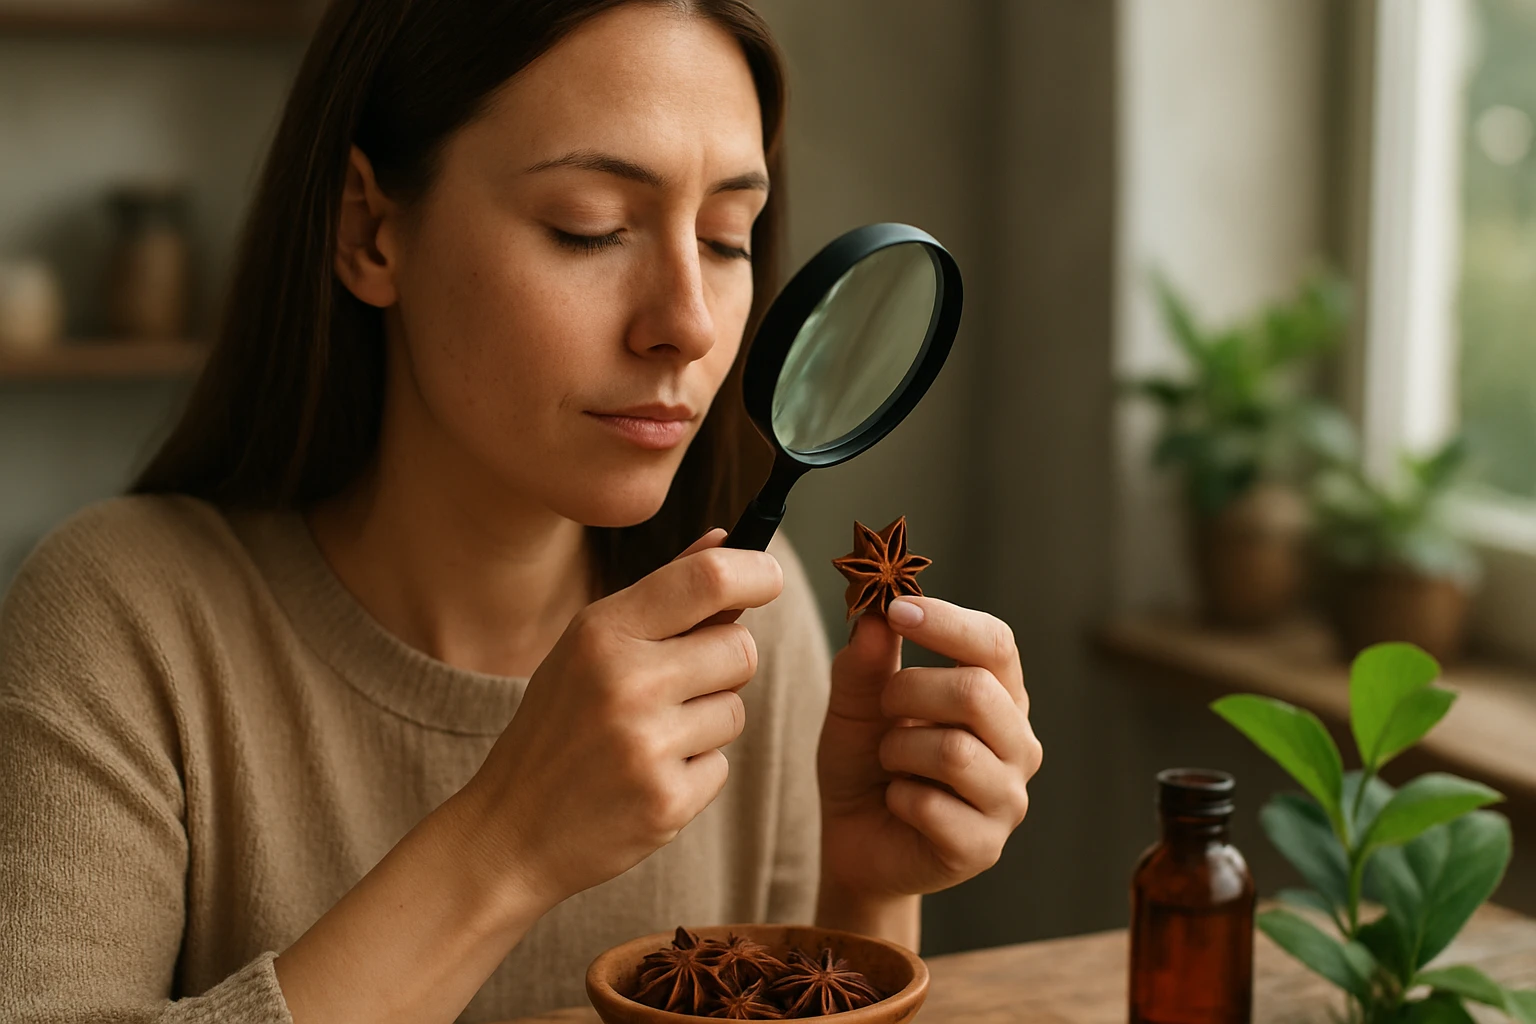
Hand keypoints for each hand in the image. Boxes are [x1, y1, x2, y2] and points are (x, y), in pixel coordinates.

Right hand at [457, 529, 783, 910]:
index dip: (756, 571)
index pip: (708, 579)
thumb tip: (725, 538)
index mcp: (602, 633)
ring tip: (648, 736)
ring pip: (736, 709)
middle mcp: (626, 683)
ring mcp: (647, 746)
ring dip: (707, 721)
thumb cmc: (557, 726)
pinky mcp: (667, 801)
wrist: (509, 833)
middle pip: (740, 648)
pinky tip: (644, 777)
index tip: (770, 578)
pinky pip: (721, 765)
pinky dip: (693, 771)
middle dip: (723, 663)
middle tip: (676, 684)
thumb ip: (662, 592)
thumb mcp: (588, 645)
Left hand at [818, 597, 1041, 901]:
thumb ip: (865, 662)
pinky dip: (897, 798)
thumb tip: (876, 618)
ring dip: (899, 750)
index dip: (948, 622)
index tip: (898, 609)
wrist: (854, 839)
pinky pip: (932, 807)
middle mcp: (1018, 743)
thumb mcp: (854, 703)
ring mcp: (1008, 799)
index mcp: (1000, 695)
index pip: (996, 643)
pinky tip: (897, 803)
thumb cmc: (867, 761)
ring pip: (955, 752)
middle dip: (909, 691)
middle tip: (882, 706)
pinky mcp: (984, 847)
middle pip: (977, 692)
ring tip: (890, 761)